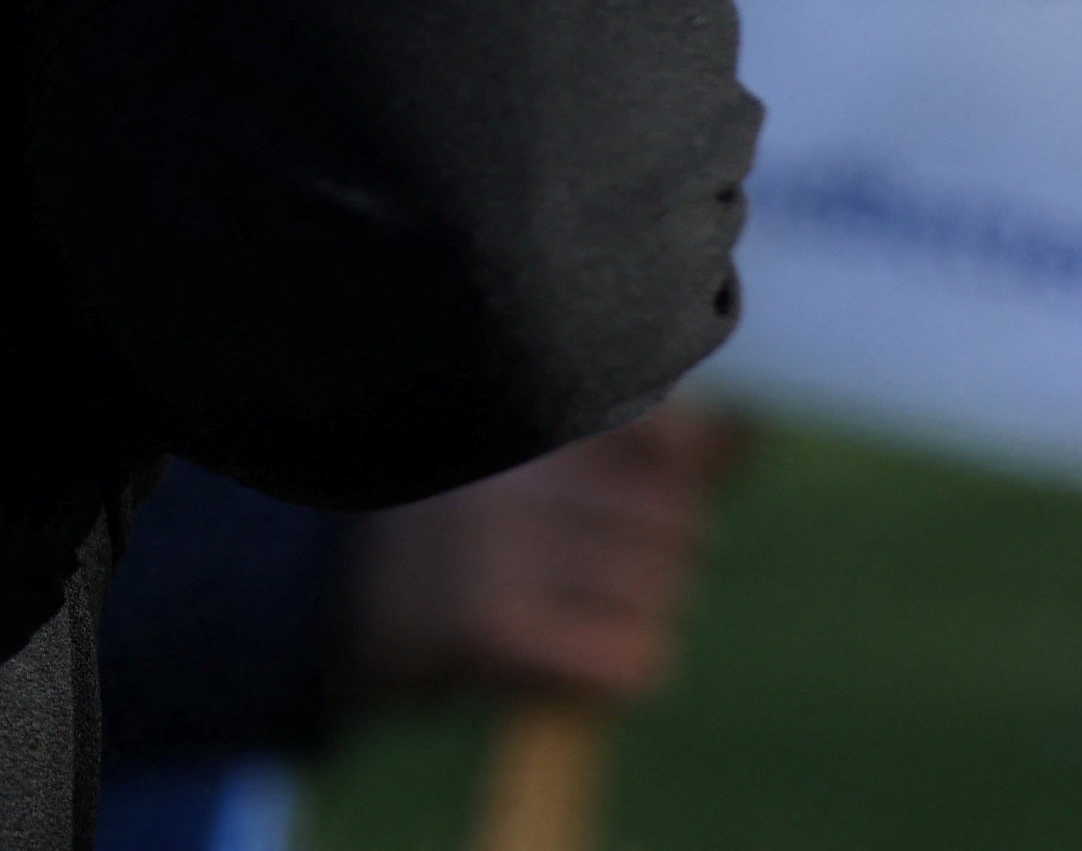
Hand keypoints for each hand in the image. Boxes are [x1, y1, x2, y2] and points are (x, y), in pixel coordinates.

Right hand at [339, 404, 751, 709]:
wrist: (334, 605)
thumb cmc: (466, 525)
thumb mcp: (539, 462)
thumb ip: (648, 443)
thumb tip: (747, 431)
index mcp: (517, 415)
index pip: (663, 427)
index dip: (681, 460)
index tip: (658, 478)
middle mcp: (511, 472)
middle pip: (675, 522)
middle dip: (662, 552)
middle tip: (601, 565)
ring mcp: (498, 551)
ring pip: (658, 592)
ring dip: (641, 612)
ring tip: (580, 609)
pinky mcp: (493, 631)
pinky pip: (627, 656)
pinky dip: (619, 667)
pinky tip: (573, 656)